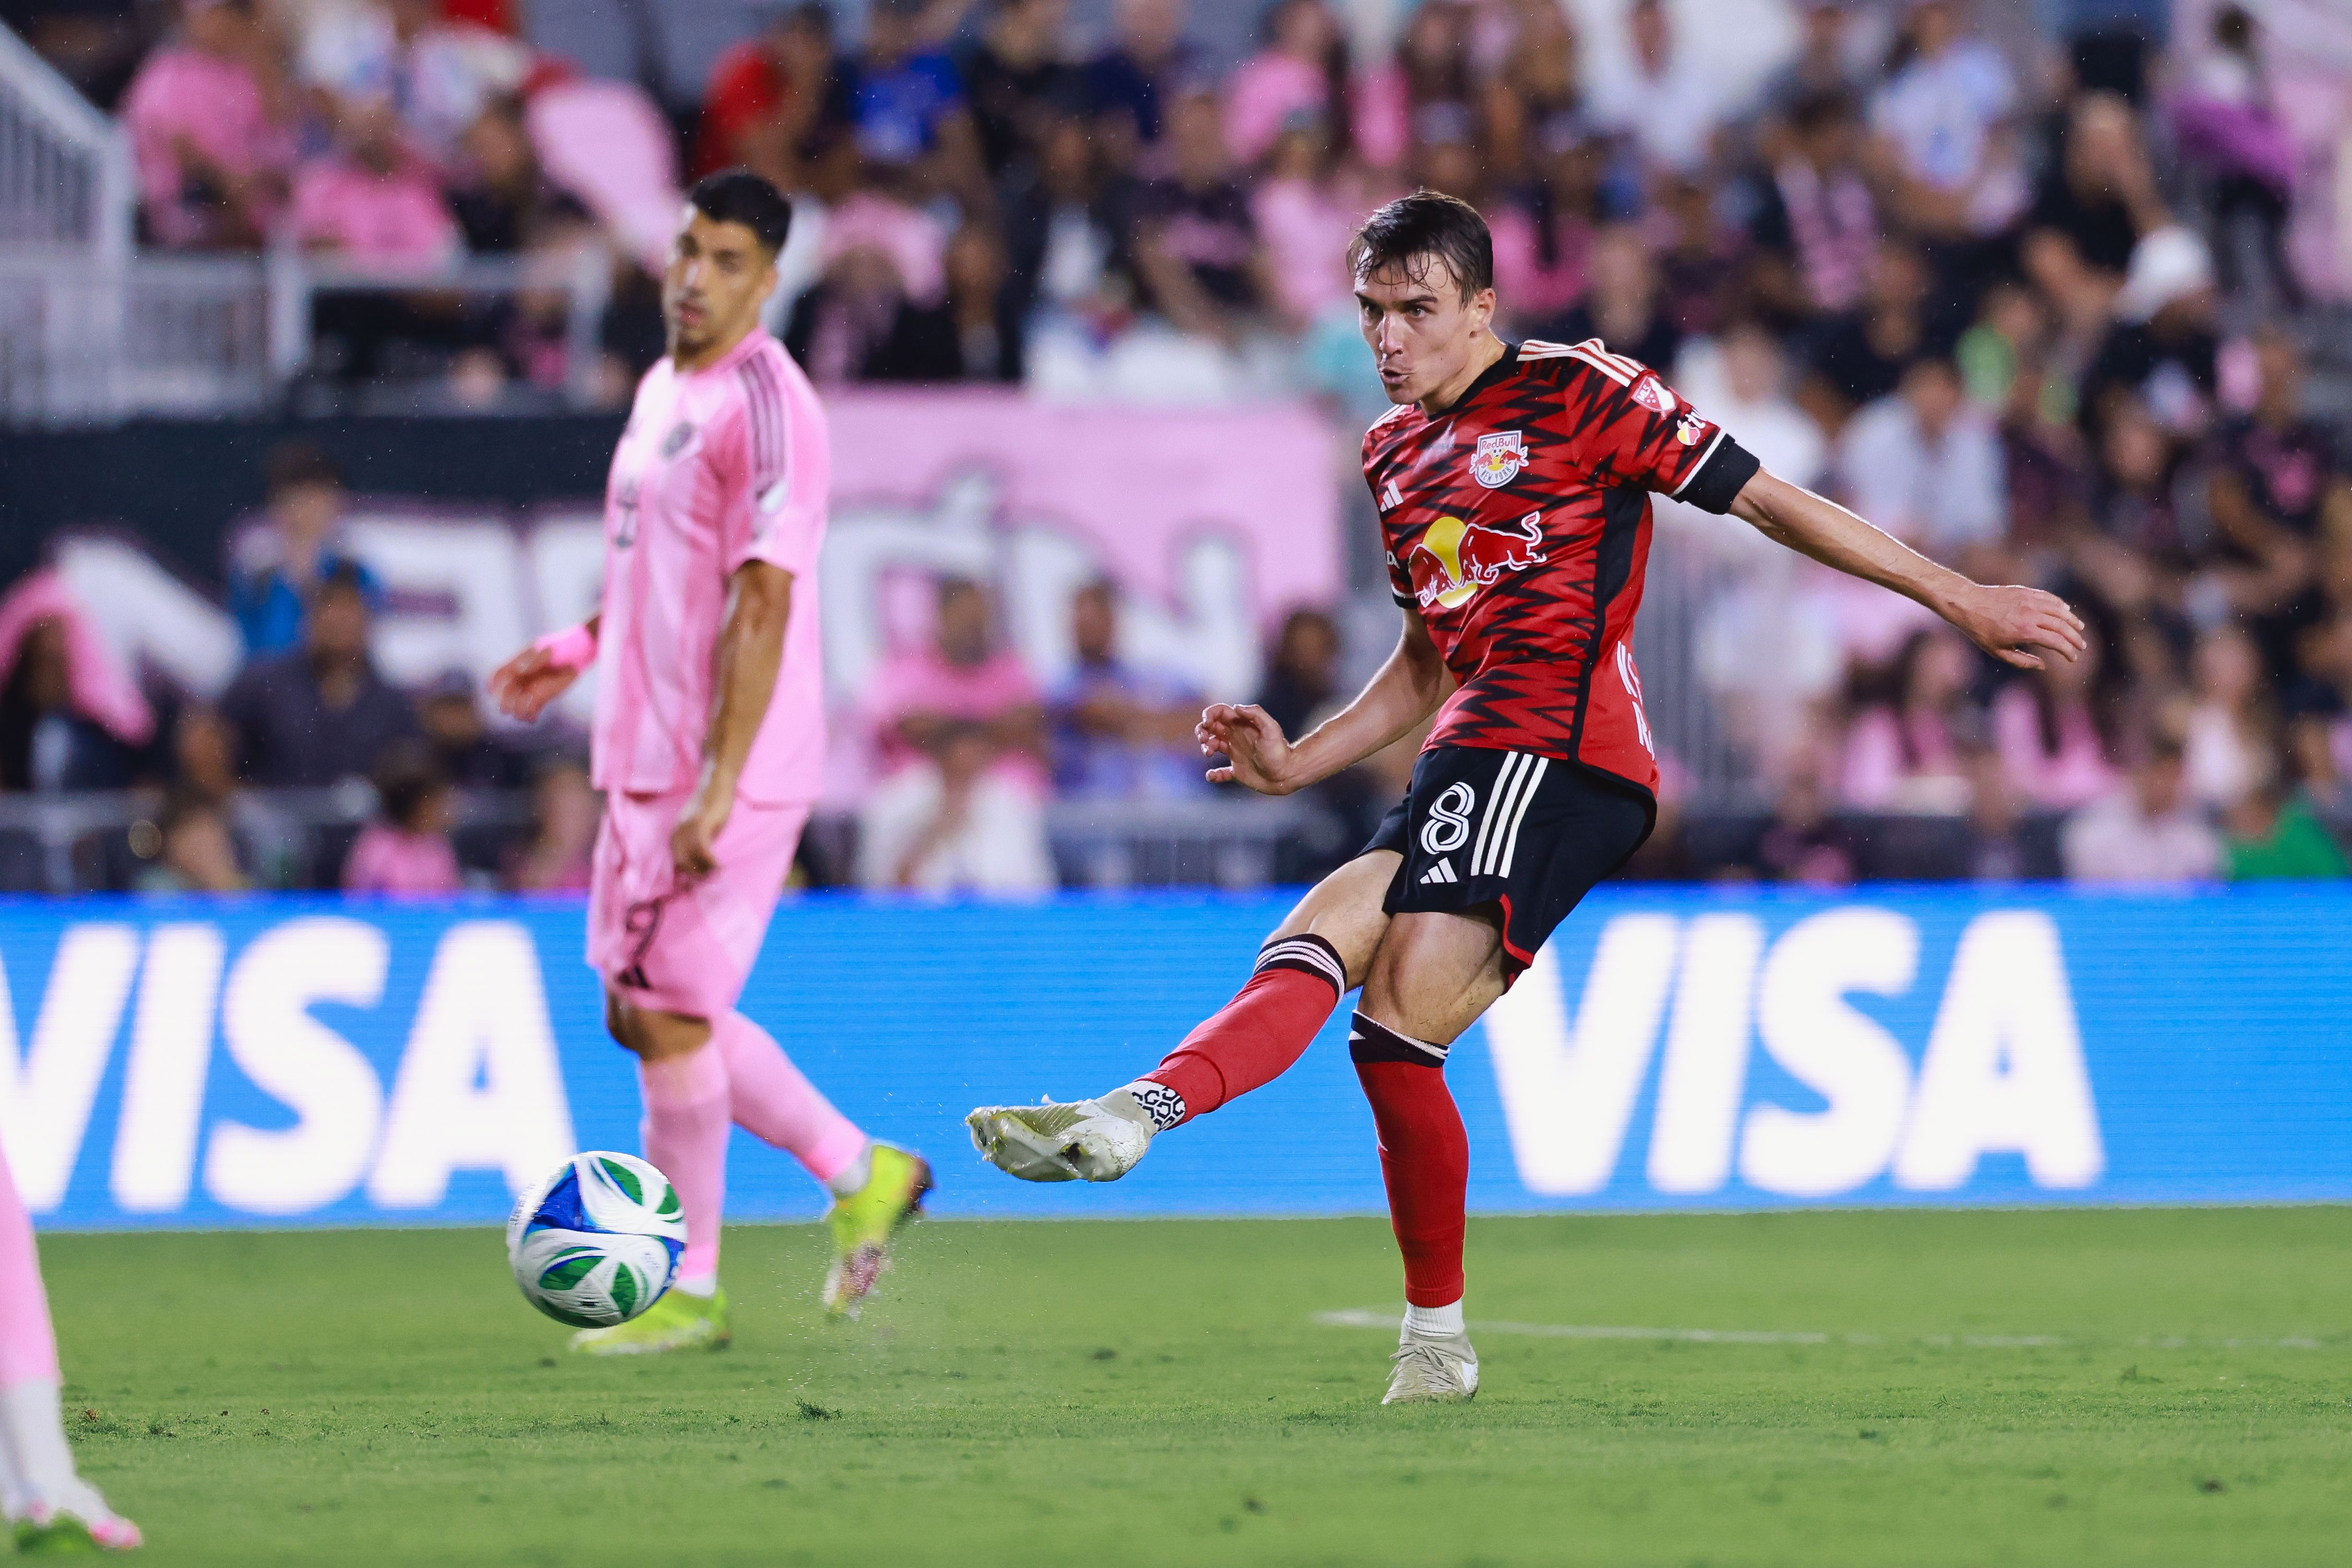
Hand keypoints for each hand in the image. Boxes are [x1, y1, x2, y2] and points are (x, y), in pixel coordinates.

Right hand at [487, 644, 581, 722]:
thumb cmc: (560, 647)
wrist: (577, 653)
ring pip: (517, 703)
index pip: (499, 675)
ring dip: (517, 711)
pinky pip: (533, 708)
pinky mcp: (543, 696)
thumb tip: (521, 672)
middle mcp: (523, 677)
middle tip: (507, 709)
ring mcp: (532, 687)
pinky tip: (533, 718)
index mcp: (518, 664)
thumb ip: (534, 661)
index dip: (494, 684)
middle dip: (504, 702)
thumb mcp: (547, 650)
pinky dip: (530, 715)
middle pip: (506, 693)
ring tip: (523, 714)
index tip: (494, 692)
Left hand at [670, 776, 735, 880]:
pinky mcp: (702, 823)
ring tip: (716, 871)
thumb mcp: (699, 822)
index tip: (700, 876)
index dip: (687, 870)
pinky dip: (710, 860)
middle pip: (682, 861)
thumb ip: (695, 836)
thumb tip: (698, 855)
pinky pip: (702, 848)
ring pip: (692, 857)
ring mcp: (689, 827)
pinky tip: (718, 864)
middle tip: (710, 876)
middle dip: (696, 873)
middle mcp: (679, 830)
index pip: (676, 858)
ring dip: (705, 869)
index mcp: (677, 831)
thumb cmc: (711, 803)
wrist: (717, 783)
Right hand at [1196, 703, 1297, 793]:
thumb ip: (1255, 713)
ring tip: (1209, 753)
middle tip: (1204, 740)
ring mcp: (1236, 754)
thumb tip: (1236, 707)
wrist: (1288, 773)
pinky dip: (1213, 775)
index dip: (1209, 715)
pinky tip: (1212, 775)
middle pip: (1211, 728)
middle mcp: (1236, 738)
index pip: (1219, 713)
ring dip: (1205, 747)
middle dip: (1202, 731)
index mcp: (1242, 725)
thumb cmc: (1280, 750)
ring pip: (1212, 746)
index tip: (1207, 724)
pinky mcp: (1237, 771)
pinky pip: (1220, 772)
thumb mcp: (1271, 728)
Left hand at [1945, 584, 2087, 670]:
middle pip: (2063, 626)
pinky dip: (2060, 605)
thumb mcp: (1998, 652)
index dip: (2068, 651)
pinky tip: (2066, 611)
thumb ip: (2022, 661)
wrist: (1968, 604)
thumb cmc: (1981, 631)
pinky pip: (2049, 598)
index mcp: (2026, 632)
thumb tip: (2043, 665)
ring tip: (2079, 628)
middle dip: (2075, 638)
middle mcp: (2031, 614)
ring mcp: (2030, 600)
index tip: (2073, 658)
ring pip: (2060, 610)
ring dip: (2072, 620)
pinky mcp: (2026, 591)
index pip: (2057, 642)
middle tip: (2081, 646)